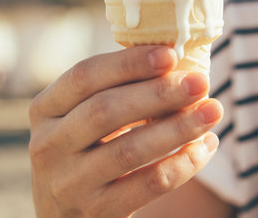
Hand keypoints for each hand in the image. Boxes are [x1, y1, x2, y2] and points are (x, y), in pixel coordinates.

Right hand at [28, 46, 222, 217]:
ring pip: (129, 150)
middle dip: (158, 93)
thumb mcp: (81, 118)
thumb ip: (114, 91)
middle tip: (200, 82)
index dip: (127, 63)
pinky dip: (182, 163)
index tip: (170, 54)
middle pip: (105, 111)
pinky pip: (148, 185)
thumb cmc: (85, 150)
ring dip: (178, 127)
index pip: (84, 76)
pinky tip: (205, 146)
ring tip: (213, 110)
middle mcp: (48, 145)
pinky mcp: (96, 212)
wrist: (65, 215)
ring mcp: (68, 183)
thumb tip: (175, 63)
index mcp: (45, 109)